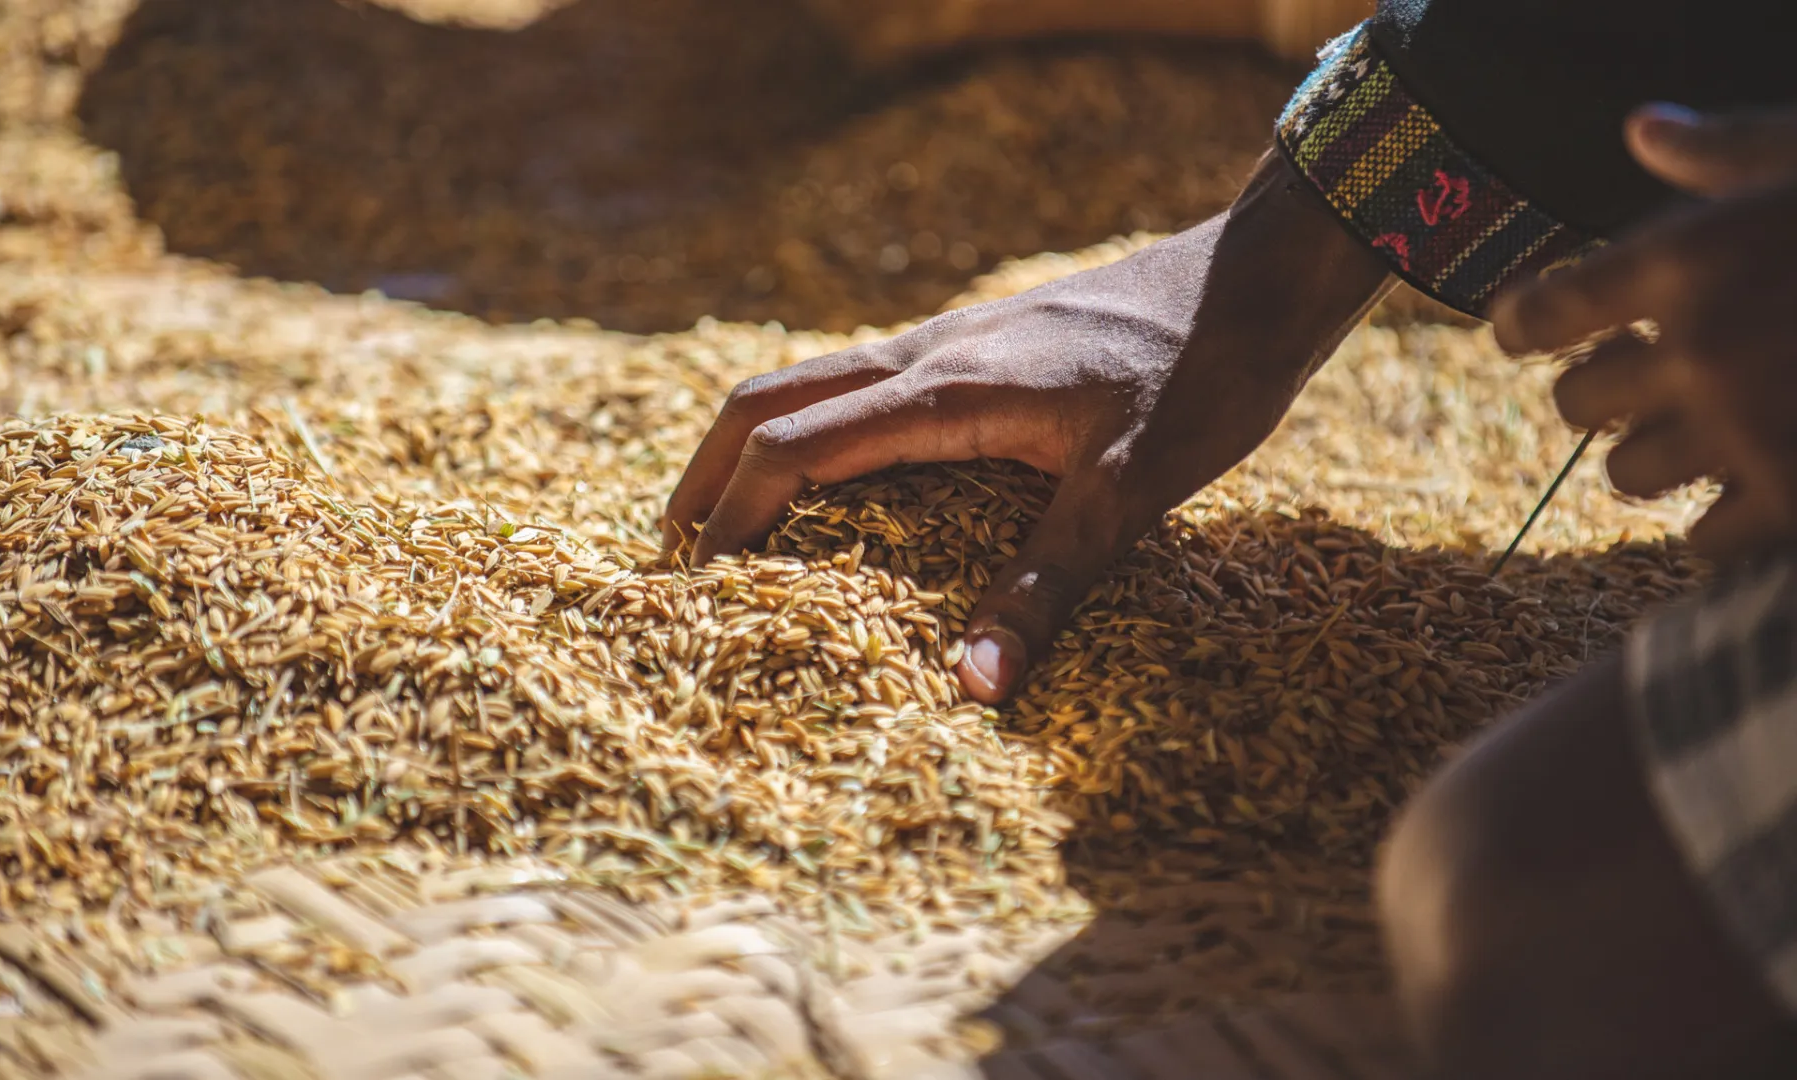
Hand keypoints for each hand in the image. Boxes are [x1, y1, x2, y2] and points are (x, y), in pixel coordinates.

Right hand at [663, 151, 1391, 702]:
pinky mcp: (974, 344)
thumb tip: (970, 691)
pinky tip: (834, 480)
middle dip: (709, 474)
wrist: (1259, 269)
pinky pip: (857, 382)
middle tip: (674, 554)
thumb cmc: (1203, 373)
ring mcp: (946, 339)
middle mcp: (925, 354)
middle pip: (769, 397)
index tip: (697, 587)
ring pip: (808, 380)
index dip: (734, 518)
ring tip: (730, 523)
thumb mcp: (1131, 488)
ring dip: (752, 446)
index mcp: (945, 390)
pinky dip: (810, 431)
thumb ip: (1047, 586)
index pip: (793, 447)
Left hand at [1492, 105, 1796, 558]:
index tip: (1530, 332)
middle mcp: (1700, 347)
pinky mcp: (1795, 501)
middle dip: (1600, 394)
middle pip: (1573, 403)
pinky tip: (1753, 489)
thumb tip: (1643, 130)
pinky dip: (1715, 525)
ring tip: (1702, 434)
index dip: (1523, 326)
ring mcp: (1747, 431)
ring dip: (1653, 459)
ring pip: (1625, 475)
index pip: (1541, 311)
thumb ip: (1728, 153)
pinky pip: (1698, 542)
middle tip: (1639, 385)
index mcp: (1692, 255)